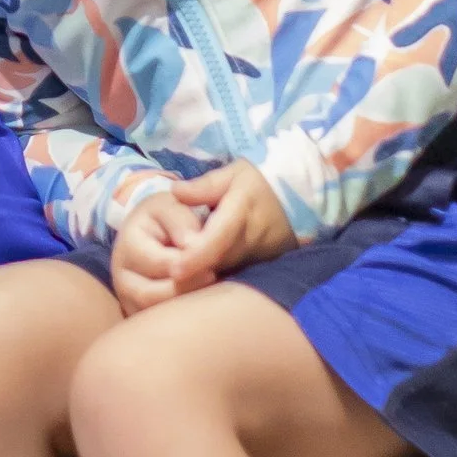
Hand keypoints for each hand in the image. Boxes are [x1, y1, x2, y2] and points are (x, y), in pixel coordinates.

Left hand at [108, 164, 294, 314]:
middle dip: (192, 274)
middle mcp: (250, 240)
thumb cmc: (258, 184)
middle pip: (217, 263)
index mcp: (240, 213)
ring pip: (224, 272)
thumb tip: (175, 192)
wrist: (297, 199)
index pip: (218, 239)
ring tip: (172, 283)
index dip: (196, 257)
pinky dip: (215, 279)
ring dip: (201, 278)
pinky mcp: (260, 267)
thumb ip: (204, 185)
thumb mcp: (233, 174)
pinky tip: (194, 282)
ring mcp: (257, 257)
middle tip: (160, 280)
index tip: (174, 271)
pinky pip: (234, 276)